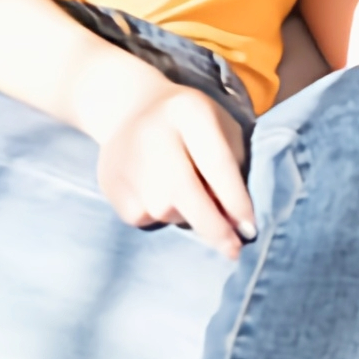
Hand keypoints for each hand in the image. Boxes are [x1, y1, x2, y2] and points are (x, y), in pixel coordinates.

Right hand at [94, 81, 256, 256]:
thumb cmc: (192, 125)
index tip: (250, 230)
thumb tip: (235, 224)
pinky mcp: (109, 182)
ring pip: (164, 210)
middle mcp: (152, 133)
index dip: (236, 201)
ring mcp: (125, 159)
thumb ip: (232, 171)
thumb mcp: (221, 131)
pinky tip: (156, 191)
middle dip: (212, 227)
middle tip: (232, 250)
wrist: (130, 109)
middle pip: (184, 192)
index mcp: (189, 111)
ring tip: (185, 194)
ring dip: (185, 215)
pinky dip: (158, 215)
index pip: (217, 163)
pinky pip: (143, 217)